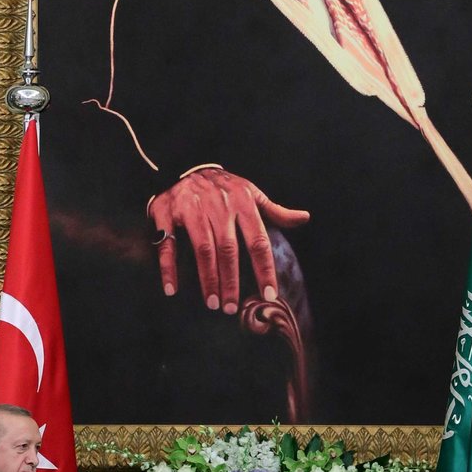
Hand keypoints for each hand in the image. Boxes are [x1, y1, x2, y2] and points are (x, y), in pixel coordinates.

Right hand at [149, 168, 308, 314]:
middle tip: (230, 308)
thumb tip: (304, 218)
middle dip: (231, 281)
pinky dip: (168, 267)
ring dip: (208, 278)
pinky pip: (168, 244)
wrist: (185, 164)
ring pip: (203, 249)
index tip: (269, 295)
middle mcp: (219, 206)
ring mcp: (192, 209)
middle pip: (228, 249)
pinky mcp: (167, 212)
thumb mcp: (251, 193)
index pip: (258, 242)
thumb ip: (275, 211)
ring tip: (212, 303)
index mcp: (243, 203)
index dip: (264, 270)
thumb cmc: (223, 186)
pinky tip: (171, 289)